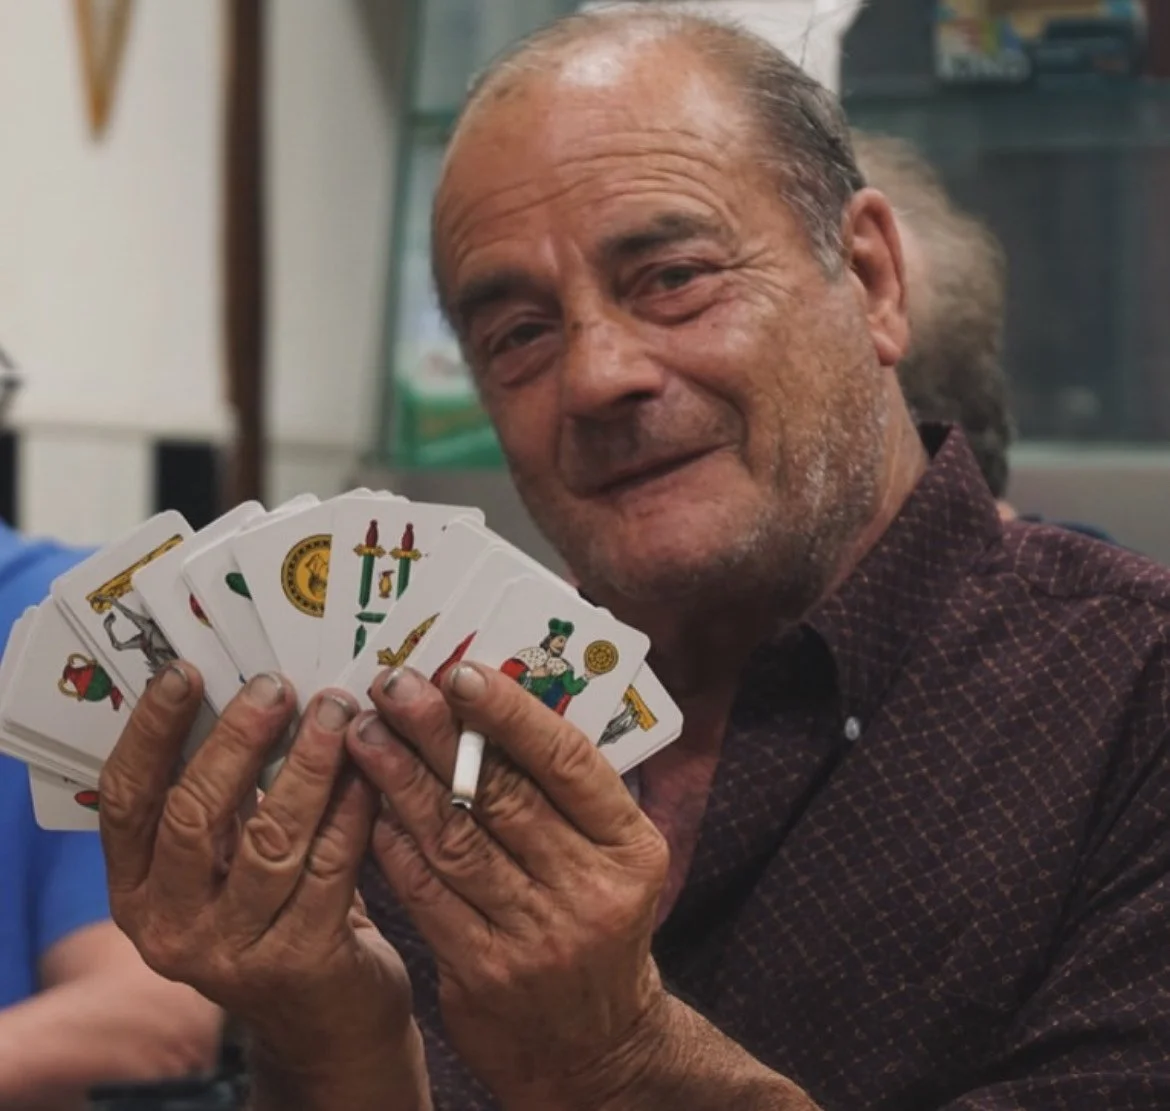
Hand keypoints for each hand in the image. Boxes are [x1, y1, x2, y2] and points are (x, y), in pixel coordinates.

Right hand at [98, 665, 414, 1080]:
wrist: (327, 1019)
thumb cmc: (277, 914)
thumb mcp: (230, 863)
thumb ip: (230, 796)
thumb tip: (256, 690)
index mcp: (137, 890)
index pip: (126, 800)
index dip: (153, 732)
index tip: (186, 673)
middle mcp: (170, 925)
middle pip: (195, 814)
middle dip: (240, 740)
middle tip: (279, 687)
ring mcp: (233, 950)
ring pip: (271, 837)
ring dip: (308, 765)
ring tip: (337, 712)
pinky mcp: (301, 960)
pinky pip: (332, 865)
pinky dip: (352, 809)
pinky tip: (373, 769)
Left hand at [346, 663, 670, 1107]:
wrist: (595, 1050)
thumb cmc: (599, 927)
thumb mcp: (614, 861)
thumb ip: (571, 796)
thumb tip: (499, 708)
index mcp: (630, 847)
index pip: (568, 762)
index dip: (511, 713)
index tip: (460, 673)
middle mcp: (589, 888)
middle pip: (502, 793)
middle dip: (438, 732)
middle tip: (392, 686)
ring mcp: (537, 935)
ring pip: (455, 838)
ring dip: (401, 779)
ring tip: (365, 733)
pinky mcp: (484, 973)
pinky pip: (427, 893)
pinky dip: (394, 844)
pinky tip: (367, 806)